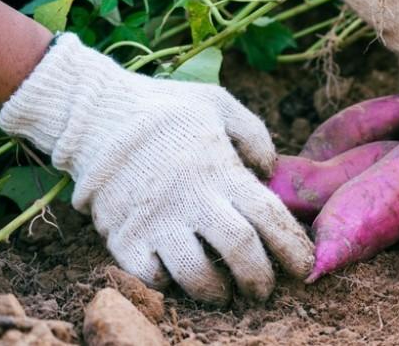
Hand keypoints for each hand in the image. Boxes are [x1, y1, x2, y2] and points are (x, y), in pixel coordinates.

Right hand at [0, 34, 312, 303]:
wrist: (95, 114)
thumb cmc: (164, 108)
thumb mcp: (218, 104)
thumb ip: (253, 134)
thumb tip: (271, 170)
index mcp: (222, 170)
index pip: (269, 217)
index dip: (291, 247)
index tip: (303, 267)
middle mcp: (193, 199)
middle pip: (239, 251)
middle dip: (259, 278)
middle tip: (263, 291)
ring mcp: (157, 221)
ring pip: (195, 273)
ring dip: (215, 290)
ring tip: (223, 293)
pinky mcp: (124, 236)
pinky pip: (150, 276)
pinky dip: (167, 284)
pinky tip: (176, 278)